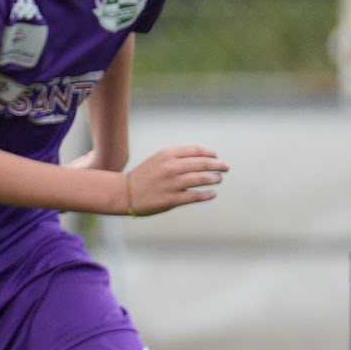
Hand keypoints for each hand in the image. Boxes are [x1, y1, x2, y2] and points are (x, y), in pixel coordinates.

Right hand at [110, 145, 227, 219]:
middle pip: (202, 163)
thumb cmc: (145, 175)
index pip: (196, 150)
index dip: (209, 153)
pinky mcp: (172, 199)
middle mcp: (170, 167)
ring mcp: (172, 183)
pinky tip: (212, 193)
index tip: (216, 156)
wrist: (124, 193)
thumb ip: (179, 156)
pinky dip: (207, 194)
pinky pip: (195, 196)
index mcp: (167, 155)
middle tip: (226, 167)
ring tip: (219, 178)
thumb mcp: (159, 159)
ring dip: (214, 178)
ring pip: (201, 178)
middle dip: (218, 164)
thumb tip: (206, 156)